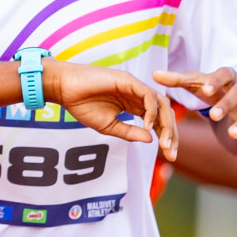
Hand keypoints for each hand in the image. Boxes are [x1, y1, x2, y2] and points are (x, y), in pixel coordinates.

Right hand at [45, 59, 177, 159]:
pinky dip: (151, 111)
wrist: (64, 89)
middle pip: (164, 112)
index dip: (165, 137)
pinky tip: (148, 125)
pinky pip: (148, 95)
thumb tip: (151, 139)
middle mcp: (137, 95)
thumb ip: (129, 132)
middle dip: (171, 133)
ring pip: (161, 103)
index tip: (168, 155)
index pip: (157, 120)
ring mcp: (134, 87)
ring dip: (166, 123)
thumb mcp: (108, 126)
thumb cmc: (82, 105)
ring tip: (164, 141)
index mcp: (133, 105)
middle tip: (171, 152)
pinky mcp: (128, 80)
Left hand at [152, 67, 236, 149]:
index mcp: (229, 76)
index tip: (206, 89)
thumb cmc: (216, 90)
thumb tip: (153, 74)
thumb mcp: (199, 84)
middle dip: (227, 104)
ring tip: (232, 135)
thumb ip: (177, 80)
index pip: (225, 74)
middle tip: (213, 116)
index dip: (216, 81)